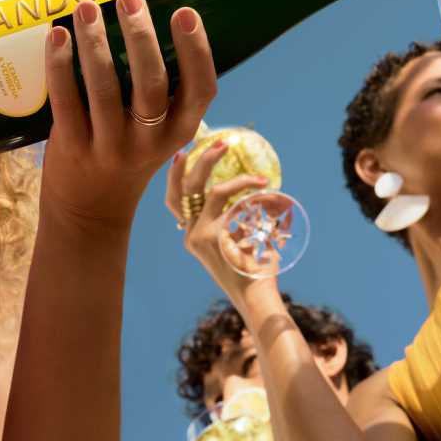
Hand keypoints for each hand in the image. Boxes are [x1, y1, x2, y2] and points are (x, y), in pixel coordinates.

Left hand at [42, 0, 215, 230]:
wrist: (92, 211)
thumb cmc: (129, 156)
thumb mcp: (160, 133)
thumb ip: (163, 93)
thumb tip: (149, 21)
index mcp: (180, 131)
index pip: (201, 90)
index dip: (197, 51)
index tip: (185, 12)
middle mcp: (150, 141)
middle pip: (152, 85)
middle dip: (141, 38)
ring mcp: (112, 147)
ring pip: (105, 89)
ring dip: (95, 43)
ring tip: (87, 7)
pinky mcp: (74, 148)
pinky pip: (67, 101)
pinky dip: (61, 66)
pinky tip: (58, 36)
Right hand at [165, 142, 280, 310]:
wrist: (256, 298)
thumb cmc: (256, 273)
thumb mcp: (245, 243)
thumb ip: (244, 222)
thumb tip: (264, 197)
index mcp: (193, 236)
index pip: (176, 201)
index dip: (176, 176)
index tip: (185, 153)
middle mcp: (190, 234)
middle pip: (182, 189)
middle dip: (197, 161)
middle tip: (217, 143)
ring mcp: (198, 235)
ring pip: (208, 190)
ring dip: (222, 167)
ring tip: (236, 154)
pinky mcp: (211, 235)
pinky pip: (227, 198)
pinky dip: (245, 186)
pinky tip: (262, 184)